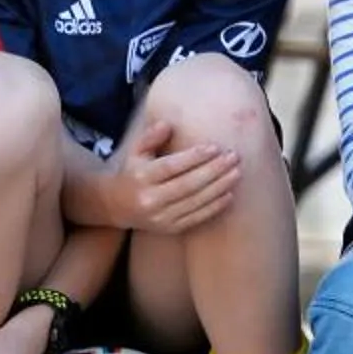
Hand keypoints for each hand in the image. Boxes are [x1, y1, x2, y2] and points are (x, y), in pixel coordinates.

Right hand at [104, 116, 237, 236]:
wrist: (115, 207)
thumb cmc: (132, 173)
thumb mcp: (135, 151)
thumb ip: (151, 136)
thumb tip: (168, 124)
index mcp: (141, 177)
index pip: (172, 167)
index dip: (194, 157)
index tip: (215, 147)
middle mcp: (151, 199)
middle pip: (188, 185)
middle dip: (214, 171)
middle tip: (233, 157)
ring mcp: (161, 217)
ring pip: (195, 202)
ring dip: (219, 187)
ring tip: (236, 172)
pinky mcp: (170, 229)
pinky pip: (196, 218)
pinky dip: (214, 207)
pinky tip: (229, 194)